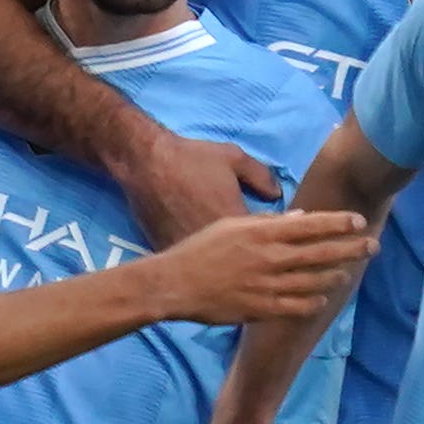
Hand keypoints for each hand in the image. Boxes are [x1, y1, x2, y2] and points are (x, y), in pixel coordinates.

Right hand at [115, 131, 282, 249]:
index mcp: (237, 221)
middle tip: (250, 248)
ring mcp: (191, 249)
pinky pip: (192, 264)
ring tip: (227, 255)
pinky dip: (200, 262)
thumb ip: (261, 177)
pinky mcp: (171, 250)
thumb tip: (277, 196)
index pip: (266, 243)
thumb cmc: (192, 158)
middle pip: (242, 260)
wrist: (147, 163)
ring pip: (216, 266)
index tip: (274, 237)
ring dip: (225, 263)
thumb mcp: (234, 158)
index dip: (272, 242)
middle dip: (250, 256)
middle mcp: (216, 242)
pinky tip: (204, 256)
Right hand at [149, 209, 374, 325]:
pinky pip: (296, 307)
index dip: (338, 223)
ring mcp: (267, 285)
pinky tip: (323, 299)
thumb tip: (300, 218)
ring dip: (336, 275)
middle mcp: (270, 257)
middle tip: (373, 246)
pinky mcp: (260, 309)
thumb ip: (266, 221)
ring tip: (349, 272)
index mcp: (263, 232)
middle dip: (351, 248)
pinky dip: (313, 302)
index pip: (311, 225)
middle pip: (321, 252)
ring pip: (313, 281)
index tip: (358, 221)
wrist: (174, 283)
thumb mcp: (231, 225)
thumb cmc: (200, 249)